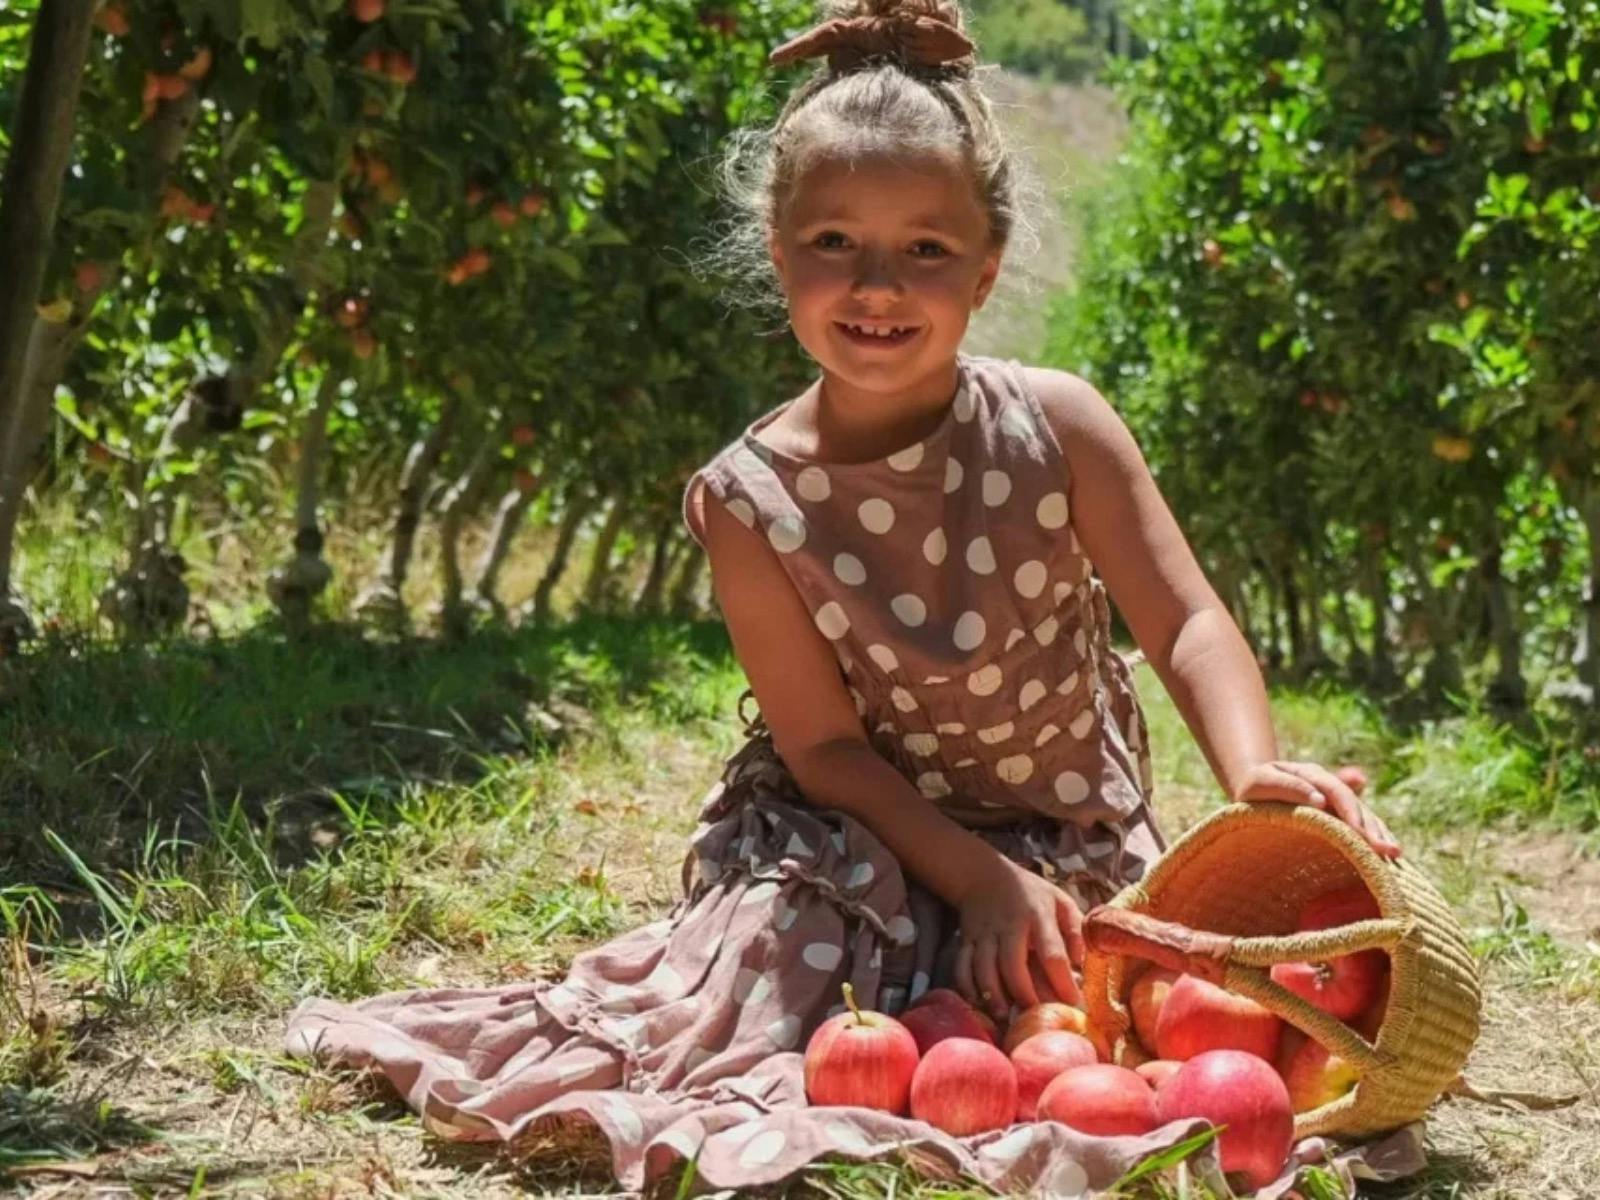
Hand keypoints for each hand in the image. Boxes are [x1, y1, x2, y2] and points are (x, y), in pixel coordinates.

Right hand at [952, 856, 1083, 1020]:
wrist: (983, 875)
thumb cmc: (1030, 893)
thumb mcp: (1060, 901)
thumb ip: (1074, 930)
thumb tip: (1081, 964)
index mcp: (1038, 915)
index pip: (1052, 952)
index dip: (1062, 981)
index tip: (1074, 1004)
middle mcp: (1008, 925)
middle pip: (1012, 964)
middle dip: (1024, 994)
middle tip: (1035, 1018)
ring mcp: (984, 933)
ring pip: (983, 968)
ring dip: (993, 995)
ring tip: (1005, 1017)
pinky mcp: (966, 940)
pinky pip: (961, 966)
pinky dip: (967, 987)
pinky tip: (978, 1004)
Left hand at [1233, 761, 1400, 858]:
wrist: (1255, 787)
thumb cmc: (1254, 788)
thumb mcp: (1260, 783)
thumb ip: (1288, 787)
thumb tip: (1320, 800)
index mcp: (1311, 774)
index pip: (1336, 791)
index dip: (1349, 811)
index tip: (1359, 832)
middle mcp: (1330, 786)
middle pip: (1356, 806)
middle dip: (1372, 829)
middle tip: (1387, 851)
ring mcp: (1337, 801)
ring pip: (1364, 816)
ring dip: (1380, 835)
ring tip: (1395, 854)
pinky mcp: (1339, 817)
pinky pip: (1363, 826)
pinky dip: (1376, 839)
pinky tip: (1388, 857)